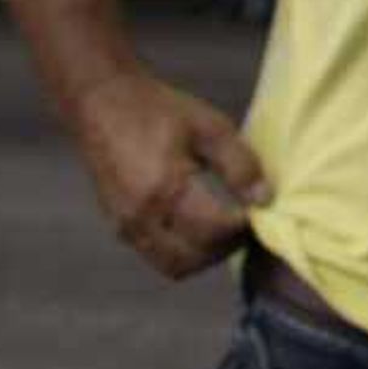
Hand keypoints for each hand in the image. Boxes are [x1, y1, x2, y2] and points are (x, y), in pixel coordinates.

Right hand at [69, 67, 266, 280]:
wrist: (102, 102)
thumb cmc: (158, 109)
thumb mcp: (209, 127)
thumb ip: (239, 164)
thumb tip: (265, 199)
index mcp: (164, 190)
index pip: (212, 233)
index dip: (242, 229)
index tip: (262, 211)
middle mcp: (140, 218)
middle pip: (191, 261)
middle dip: (225, 249)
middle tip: (246, 225)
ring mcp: (125, 226)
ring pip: (172, 266)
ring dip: (203, 256)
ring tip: (226, 228)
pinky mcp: (119, 226)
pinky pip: (156, 254)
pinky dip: (183, 250)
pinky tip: (200, 224)